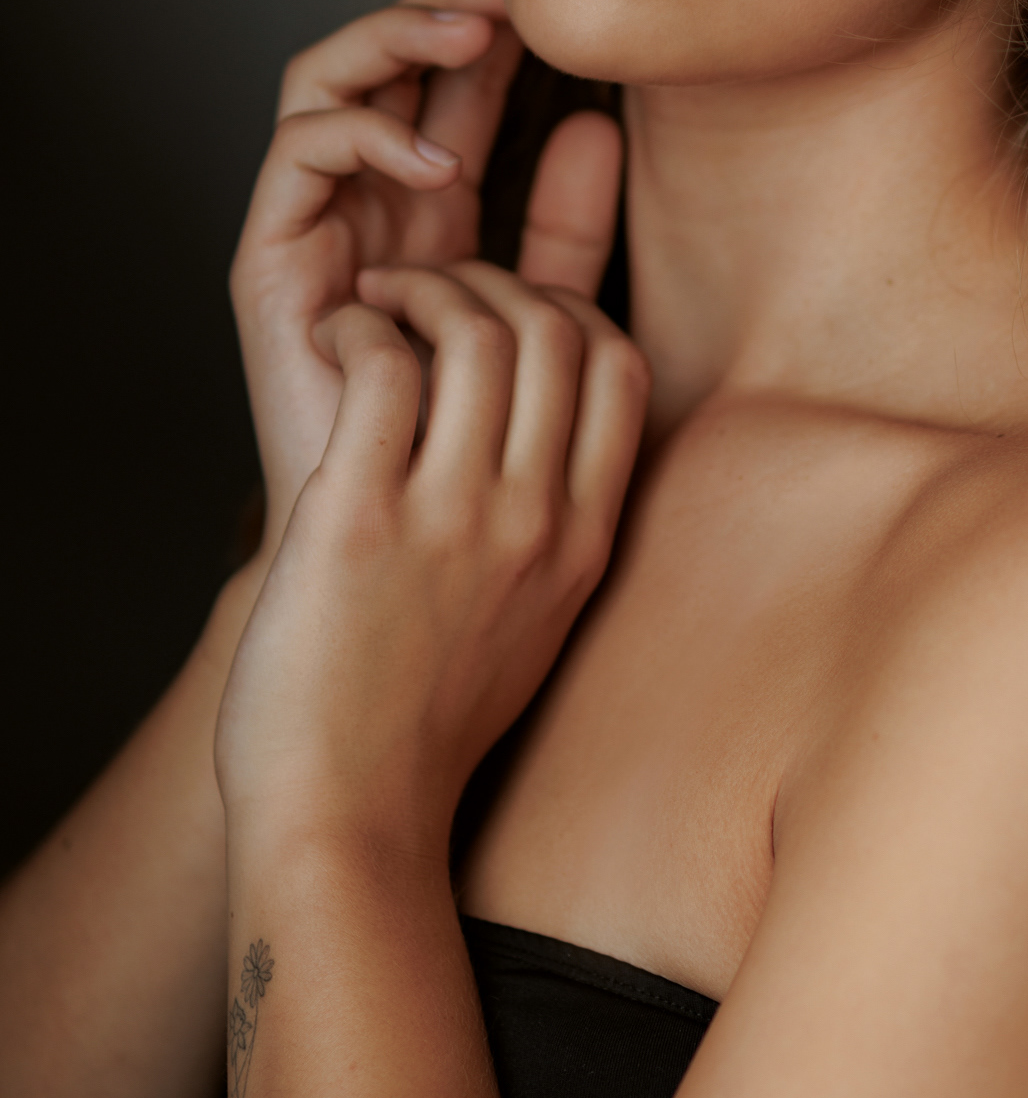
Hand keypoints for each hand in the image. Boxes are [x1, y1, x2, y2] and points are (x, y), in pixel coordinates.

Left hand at [215, 261, 649, 849]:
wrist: (347, 817)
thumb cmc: (422, 725)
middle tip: (423, 295)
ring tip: (373, 307)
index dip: (565, 307)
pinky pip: (382, 369)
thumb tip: (548, 442)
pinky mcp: (359, 520)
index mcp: (584, 540)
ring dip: (415, 288)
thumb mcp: (537, 624)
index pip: (622, 367)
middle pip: (552, 327)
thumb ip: (556, 530)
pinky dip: (357, 329)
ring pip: (474, 329)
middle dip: (484, 280)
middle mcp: (534, 522)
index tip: (501, 314)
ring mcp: (452, 520)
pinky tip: (334, 343)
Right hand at [229, 0, 623, 561]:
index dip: (498, 25)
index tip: (568, 2)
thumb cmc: (467, 439)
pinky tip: (438, 157)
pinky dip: (367, 130)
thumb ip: (567, 230)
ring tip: (471, 36)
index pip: (450, 78)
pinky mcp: (270, 256)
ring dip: (397, 37)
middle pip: (382, 55)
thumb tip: (596, 124)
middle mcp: (360, 197)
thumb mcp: (539, 311)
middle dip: (443, 3)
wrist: (391, 555)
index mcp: (424, 201)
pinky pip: (297, 152)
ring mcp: (312, 221)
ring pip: (325, 76)